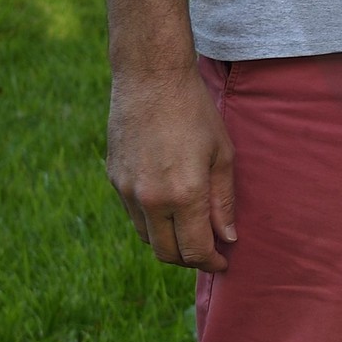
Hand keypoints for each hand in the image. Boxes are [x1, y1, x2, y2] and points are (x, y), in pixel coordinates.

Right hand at [107, 65, 236, 270]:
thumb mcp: (222, 154)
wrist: (150, 78)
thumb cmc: (194, 111)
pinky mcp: (114, 179)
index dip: (212, 262)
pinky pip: (133, 215)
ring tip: (190, 232)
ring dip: (169, 243)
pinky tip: (169, 207)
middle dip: (190, 260)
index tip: (224, 262)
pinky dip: (152, 222)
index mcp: (183, 195)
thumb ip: (224, 201)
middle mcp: (150, 200)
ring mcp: (127, 191)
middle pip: (167, 253)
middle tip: (208, 253)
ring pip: (147, 237)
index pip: (196, 250)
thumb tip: (228, 237)